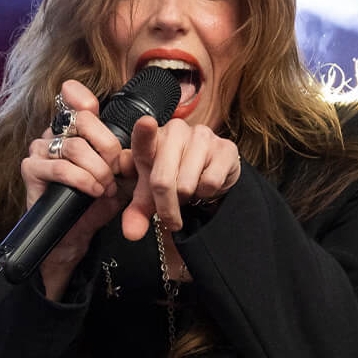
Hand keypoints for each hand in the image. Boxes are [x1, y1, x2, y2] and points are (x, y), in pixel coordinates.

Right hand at [19, 80, 130, 299]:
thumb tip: (129, 151)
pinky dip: (82, 180)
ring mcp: (39, 150)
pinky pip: (60, 168)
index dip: (80, 97)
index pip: (73, 100)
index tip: (91, 105)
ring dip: (98, 170)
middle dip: (107, 146)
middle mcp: (53, 134)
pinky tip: (94, 192)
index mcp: (73, 130)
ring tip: (106, 188)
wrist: (76, 235)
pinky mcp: (30, 170)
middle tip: (116, 171)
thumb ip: (125, 160)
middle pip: (82, 121)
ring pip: (74, 147)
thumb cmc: (96, 203)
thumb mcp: (119, 178)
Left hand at [121, 115, 241, 243]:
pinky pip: (210, 183)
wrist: (210, 174)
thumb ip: (137, 213)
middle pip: (163, 181)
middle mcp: (176, 131)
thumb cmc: (174, 179)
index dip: (144, 131)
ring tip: (189, 191)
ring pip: (187, 185)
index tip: (146, 124)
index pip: (144, 137)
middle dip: (165, 208)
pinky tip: (205, 184)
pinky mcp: (225, 148)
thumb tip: (132, 234)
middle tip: (171, 219)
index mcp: (152, 139)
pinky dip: (206, 193)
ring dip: (187, 199)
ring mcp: (202, 136)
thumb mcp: (150, 196)